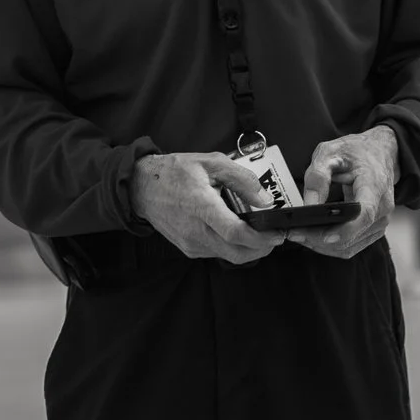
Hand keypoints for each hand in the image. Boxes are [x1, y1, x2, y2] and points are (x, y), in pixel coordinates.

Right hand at [131, 152, 285, 265]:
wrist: (142, 188)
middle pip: (236, 253)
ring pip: (228, 256)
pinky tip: (238, 235)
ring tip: (260, 235)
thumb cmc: (176, 172)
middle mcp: (196, 230)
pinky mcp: (188, 249)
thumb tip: (264, 199)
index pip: (235, 233)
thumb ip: (241, 179)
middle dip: (261, 249)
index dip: (261, 238)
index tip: (277, 234)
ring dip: (249, 251)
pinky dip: (233, 249)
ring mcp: (191, 243)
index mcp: (201, 206)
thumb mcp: (211, 163)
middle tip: (274, 238)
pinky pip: (217, 254)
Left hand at [296, 126, 397, 258]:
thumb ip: (318, 176)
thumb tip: (309, 204)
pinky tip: (315, 235)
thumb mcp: (331, 152)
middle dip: (320, 239)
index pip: (363, 214)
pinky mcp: (374, 230)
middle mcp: (382, 208)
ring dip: (323, 245)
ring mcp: (380, 222)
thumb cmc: (356, 152)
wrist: (379, 153)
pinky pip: (352, 246)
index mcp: (374, 185)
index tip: (322, 235)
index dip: (344, 229)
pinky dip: (332, 245)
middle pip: (352, 235)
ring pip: (350, 246)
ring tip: (300, 234)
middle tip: (294, 232)